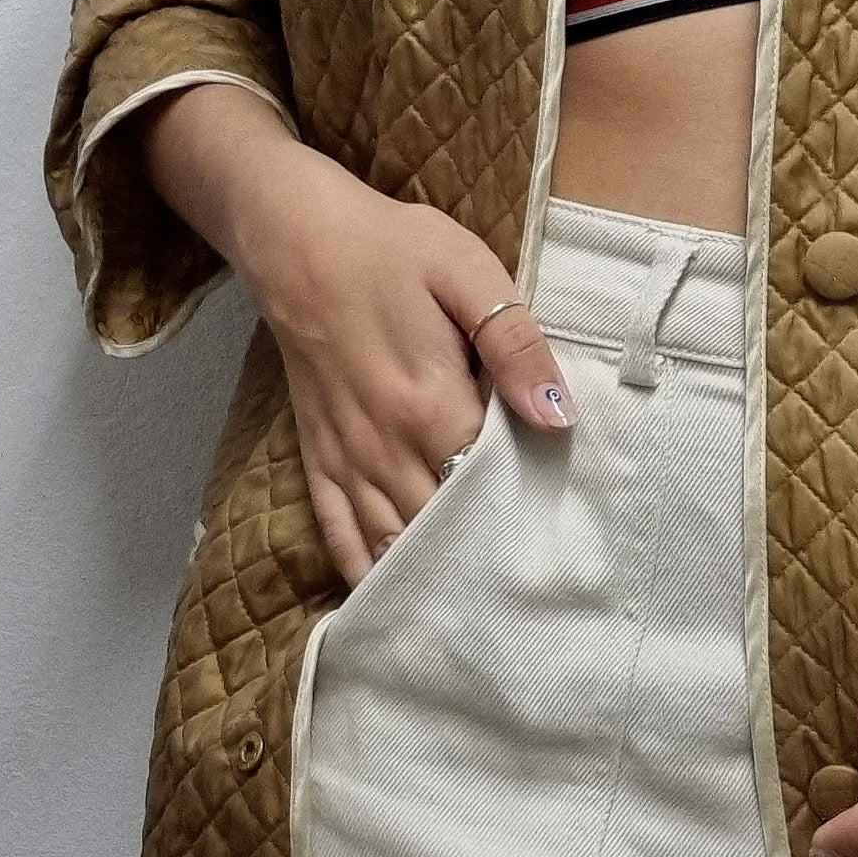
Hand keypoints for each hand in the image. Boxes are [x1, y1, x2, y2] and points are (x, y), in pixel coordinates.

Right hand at [132, 84, 577, 585]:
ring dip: (430, 578)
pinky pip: (339, 532)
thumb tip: (558, 416)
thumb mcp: (468, 274)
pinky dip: (363, 570)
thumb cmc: (390, 250)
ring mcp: (348, 458)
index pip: (490, 489)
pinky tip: (389, 604)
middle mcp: (386, 448)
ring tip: (474, 617)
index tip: (562, 546)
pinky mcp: (319, 456)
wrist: (295, 239)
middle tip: (529, 597)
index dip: (526, 520)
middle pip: (443, 529)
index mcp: (431, 408)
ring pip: (392, 542)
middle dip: (483, 560)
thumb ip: (515, 347)